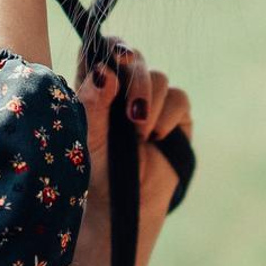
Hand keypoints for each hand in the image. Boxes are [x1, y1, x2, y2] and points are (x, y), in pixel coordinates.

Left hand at [52, 41, 193, 265]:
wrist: (116, 217)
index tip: (108, 57)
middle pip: (131, 59)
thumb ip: (93, 103)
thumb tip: (105, 71)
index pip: (99, 55)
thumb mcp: (85, 139)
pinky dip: (169, 112)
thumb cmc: (89, 180)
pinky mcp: (174, 124)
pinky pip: (179, 100)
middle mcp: (121, 96)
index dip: (105, 48)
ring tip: (140, 129)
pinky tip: (154, 135)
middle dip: (133, 73)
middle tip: (126, 96)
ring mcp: (149, 108)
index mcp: (93, 92)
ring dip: (150, 95)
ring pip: (158, 77)